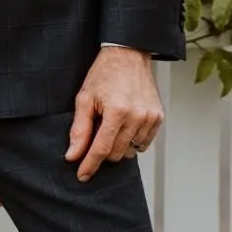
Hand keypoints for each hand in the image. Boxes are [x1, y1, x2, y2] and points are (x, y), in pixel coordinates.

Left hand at [66, 47, 162, 182]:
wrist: (127, 56)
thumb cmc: (104, 74)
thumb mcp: (85, 98)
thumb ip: (79, 129)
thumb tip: (73, 154)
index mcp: (117, 111)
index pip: (101, 148)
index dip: (89, 164)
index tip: (82, 175)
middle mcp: (137, 117)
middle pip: (116, 153)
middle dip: (101, 152)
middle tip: (94, 135)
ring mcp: (150, 118)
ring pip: (130, 151)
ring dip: (117, 147)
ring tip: (109, 126)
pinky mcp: (158, 118)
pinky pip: (143, 144)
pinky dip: (131, 141)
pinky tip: (123, 127)